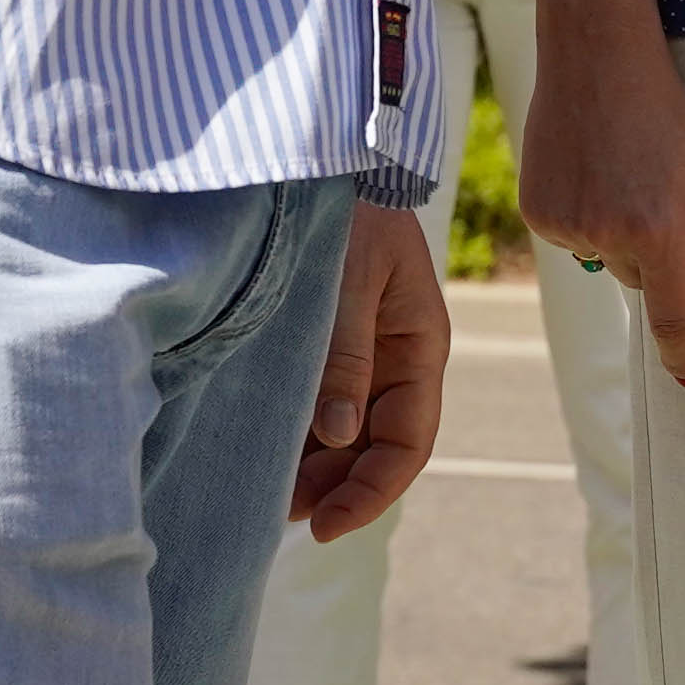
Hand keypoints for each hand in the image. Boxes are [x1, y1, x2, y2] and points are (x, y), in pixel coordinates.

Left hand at [296, 203, 449, 540]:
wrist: (334, 160)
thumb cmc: (353, 212)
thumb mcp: (352, 282)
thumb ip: (345, 355)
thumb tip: (335, 435)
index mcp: (420, 348)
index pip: (408, 442)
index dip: (372, 492)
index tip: (326, 524)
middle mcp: (396, 362)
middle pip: (375, 448)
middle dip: (337, 488)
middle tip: (283, 516)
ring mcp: (364, 354)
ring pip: (346, 433)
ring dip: (315, 468)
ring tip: (266, 493)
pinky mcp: (329, 343)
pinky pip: (320, 404)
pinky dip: (298, 433)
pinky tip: (265, 450)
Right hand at [517, 19, 684, 386]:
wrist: (593, 54)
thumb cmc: (664, 112)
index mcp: (654, 229)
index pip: (671, 316)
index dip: (683, 351)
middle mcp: (603, 235)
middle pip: (639, 280)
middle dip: (653, 253)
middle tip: (653, 190)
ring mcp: (563, 226)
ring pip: (604, 259)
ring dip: (617, 232)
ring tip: (620, 168)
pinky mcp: (536, 212)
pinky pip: (571, 238)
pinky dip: (585, 216)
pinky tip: (590, 168)